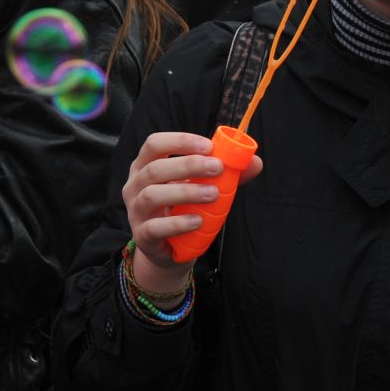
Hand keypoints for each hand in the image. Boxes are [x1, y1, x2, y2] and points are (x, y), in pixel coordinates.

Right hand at [121, 131, 263, 289]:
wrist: (170, 249)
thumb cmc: (183, 209)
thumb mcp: (201, 187)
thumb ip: (226, 175)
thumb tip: (254, 162)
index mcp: (146, 166)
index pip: (154, 144)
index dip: (180, 141)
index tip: (208, 146)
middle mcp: (135, 185)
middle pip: (154, 168)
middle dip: (188, 165)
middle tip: (217, 168)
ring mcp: (136, 210)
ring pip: (152, 195)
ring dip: (185, 192)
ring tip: (213, 194)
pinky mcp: (143, 235)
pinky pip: (155, 227)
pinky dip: (178, 223)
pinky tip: (198, 220)